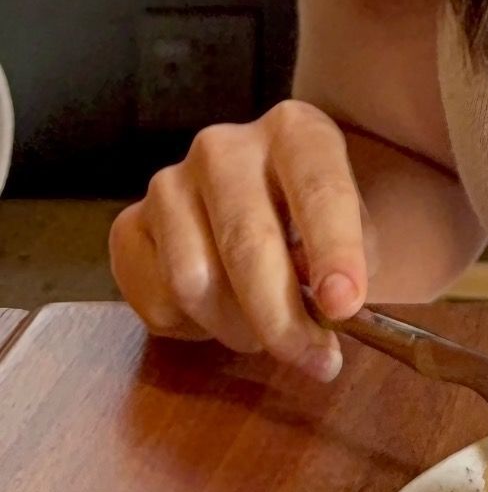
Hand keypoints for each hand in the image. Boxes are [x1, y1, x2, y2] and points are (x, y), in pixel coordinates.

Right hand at [109, 102, 370, 380]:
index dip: (334, 251)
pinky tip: (219, 312)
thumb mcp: (355, 225)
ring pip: (195, 283)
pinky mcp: (128, 227)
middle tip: (317, 361)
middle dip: (282, 318)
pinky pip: (159, 303)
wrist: (257, 202)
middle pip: (246, 244)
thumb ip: (353, 258)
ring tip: (265, 330)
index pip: (318, 188)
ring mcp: (168, 184)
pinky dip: (196, 330)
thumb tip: (327, 303)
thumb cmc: (316, 218)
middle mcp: (224, 147)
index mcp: (294, 131)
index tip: (344, 305)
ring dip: (239, 328)